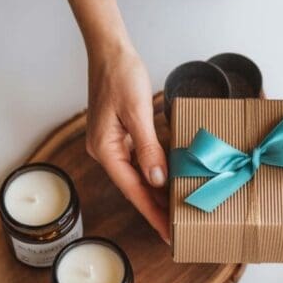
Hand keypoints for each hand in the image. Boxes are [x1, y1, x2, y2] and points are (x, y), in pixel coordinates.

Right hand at [85, 41, 169, 242]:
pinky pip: (140, 158)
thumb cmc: (121, 75)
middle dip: (156, 208)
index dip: (152, 213)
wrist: (110, 49)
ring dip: (157, 190)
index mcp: (106, 149)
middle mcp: (106, 150)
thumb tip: (156, 179)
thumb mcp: (137, 112)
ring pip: (138, 174)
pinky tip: (170, 176)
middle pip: (135, 186)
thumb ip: (148, 147)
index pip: (133, 190)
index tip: (167, 233)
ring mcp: (112, 142)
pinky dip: (156, 169)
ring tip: (177, 208)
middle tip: (177, 228)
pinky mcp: (121, 133)